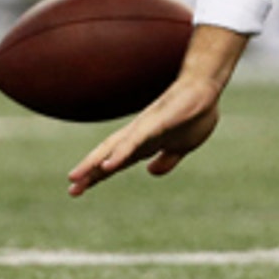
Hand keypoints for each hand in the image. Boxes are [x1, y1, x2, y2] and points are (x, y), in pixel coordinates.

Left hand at [67, 75, 222, 195]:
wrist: (206, 88)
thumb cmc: (196, 113)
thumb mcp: (183, 146)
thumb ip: (167, 159)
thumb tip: (152, 171)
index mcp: (144, 143)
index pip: (115, 161)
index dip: (97, 175)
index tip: (77, 189)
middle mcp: (138, 135)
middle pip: (107, 155)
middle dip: (89, 172)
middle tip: (71, 190)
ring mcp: (145, 128)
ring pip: (114, 148)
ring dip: (95, 163)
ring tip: (76, 178)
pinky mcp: (155, 122)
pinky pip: (134, 141)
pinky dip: (120, 153)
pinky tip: (108, 164)